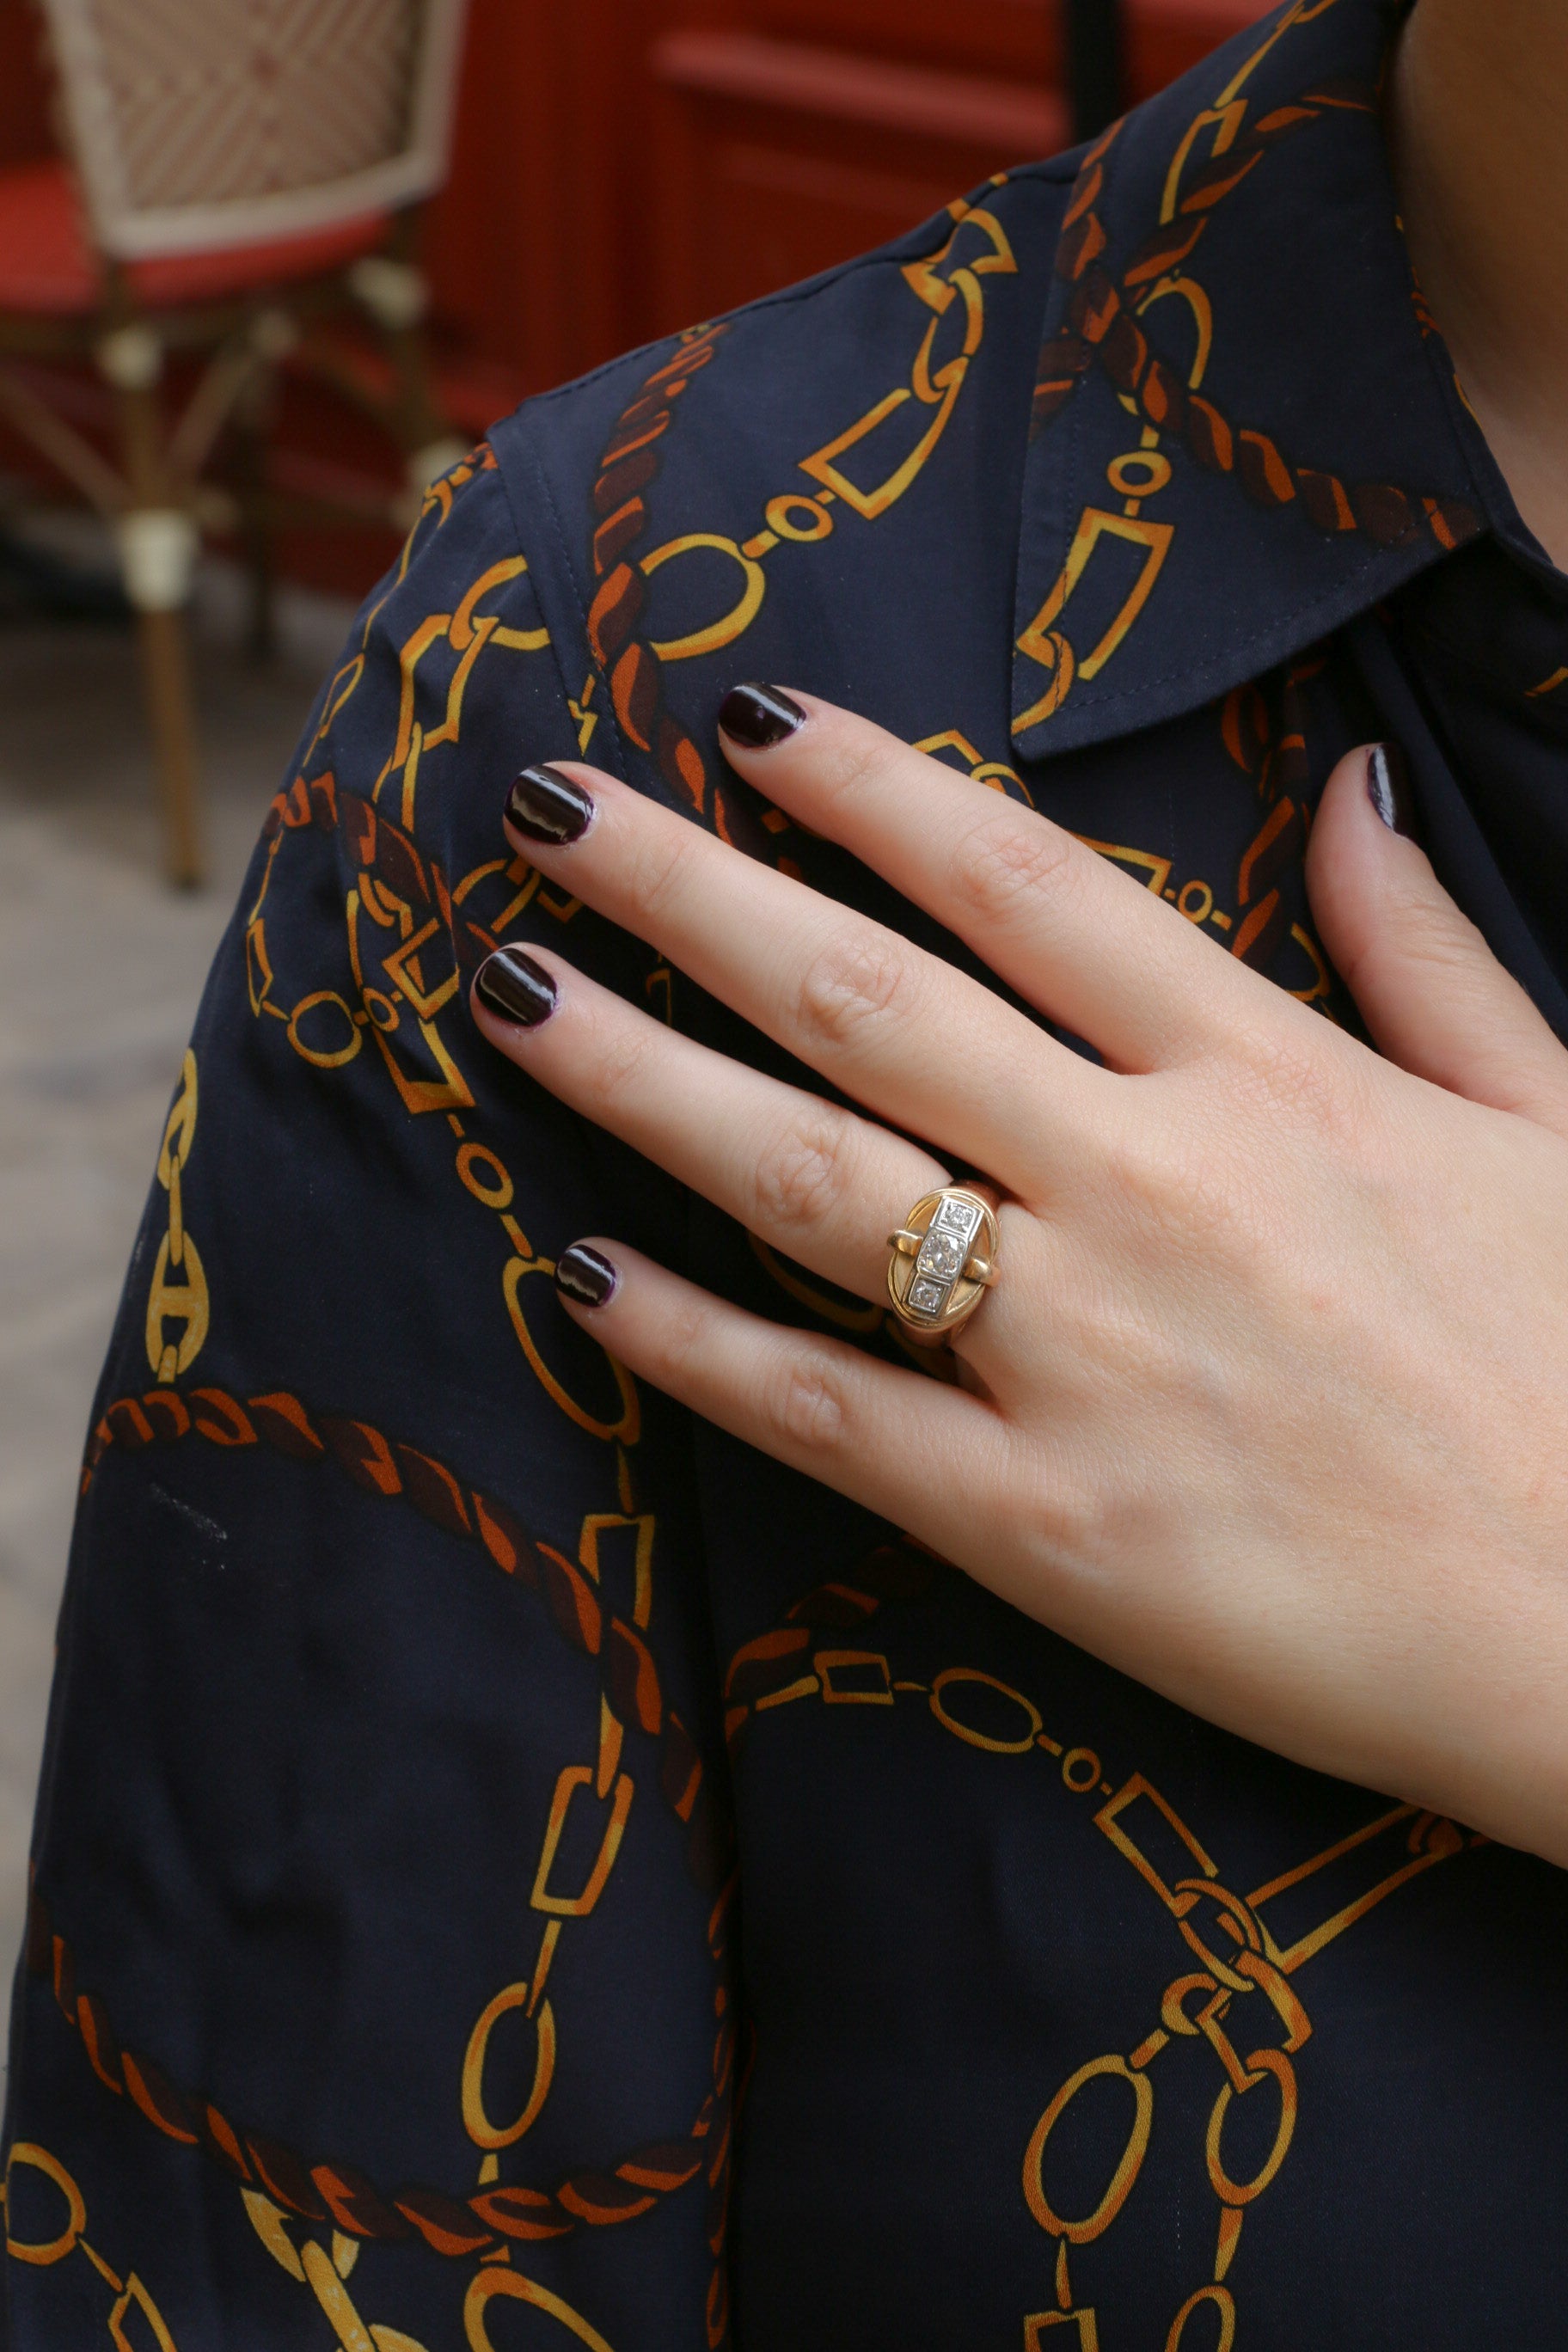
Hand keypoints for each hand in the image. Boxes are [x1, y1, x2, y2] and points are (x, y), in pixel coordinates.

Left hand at [470, 689, 1567, 1864]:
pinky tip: (581, 1282)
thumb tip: (1353, 786)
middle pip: (871, 1000)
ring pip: (814, 1182)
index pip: (1027, 887)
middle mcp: (1154, 1189)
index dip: (869, 788)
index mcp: (1272, 1079)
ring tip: (509, 997)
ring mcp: (1087, 1359)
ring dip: (640, 1080)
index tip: (741, 719)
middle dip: (687, 892)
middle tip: (540, 816)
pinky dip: (694, 1348)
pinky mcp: (1046, 1527)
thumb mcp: (1554, 1117)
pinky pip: (830, 1416)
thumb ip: (1425, 951)